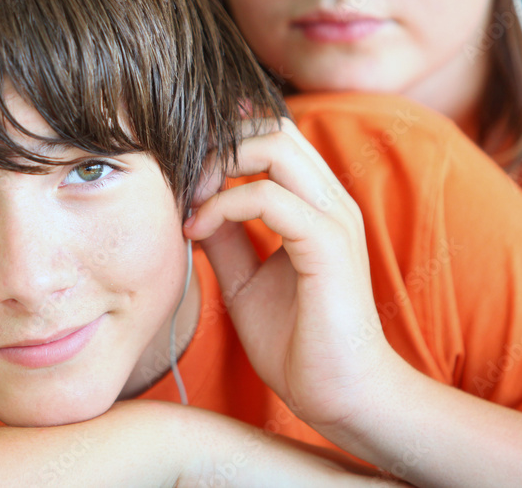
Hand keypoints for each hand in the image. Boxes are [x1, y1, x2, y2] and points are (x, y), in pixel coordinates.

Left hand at [183, 118, 392, 429]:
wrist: (339, 395)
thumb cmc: (296, 341)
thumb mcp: (244, 279)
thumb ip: (224, 237)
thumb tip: (192, 205)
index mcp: (316, 203)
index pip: (273, 136)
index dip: (224, 142)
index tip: (184, 177)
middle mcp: (330, 200)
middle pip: (273, 126)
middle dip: (218, 143)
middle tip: (183, 182)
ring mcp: (333, 218)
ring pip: (274, 145)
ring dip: (219, 165)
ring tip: (190, 203)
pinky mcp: (328, 244)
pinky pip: (269, 196)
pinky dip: (224, 205)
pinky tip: (198, 231)